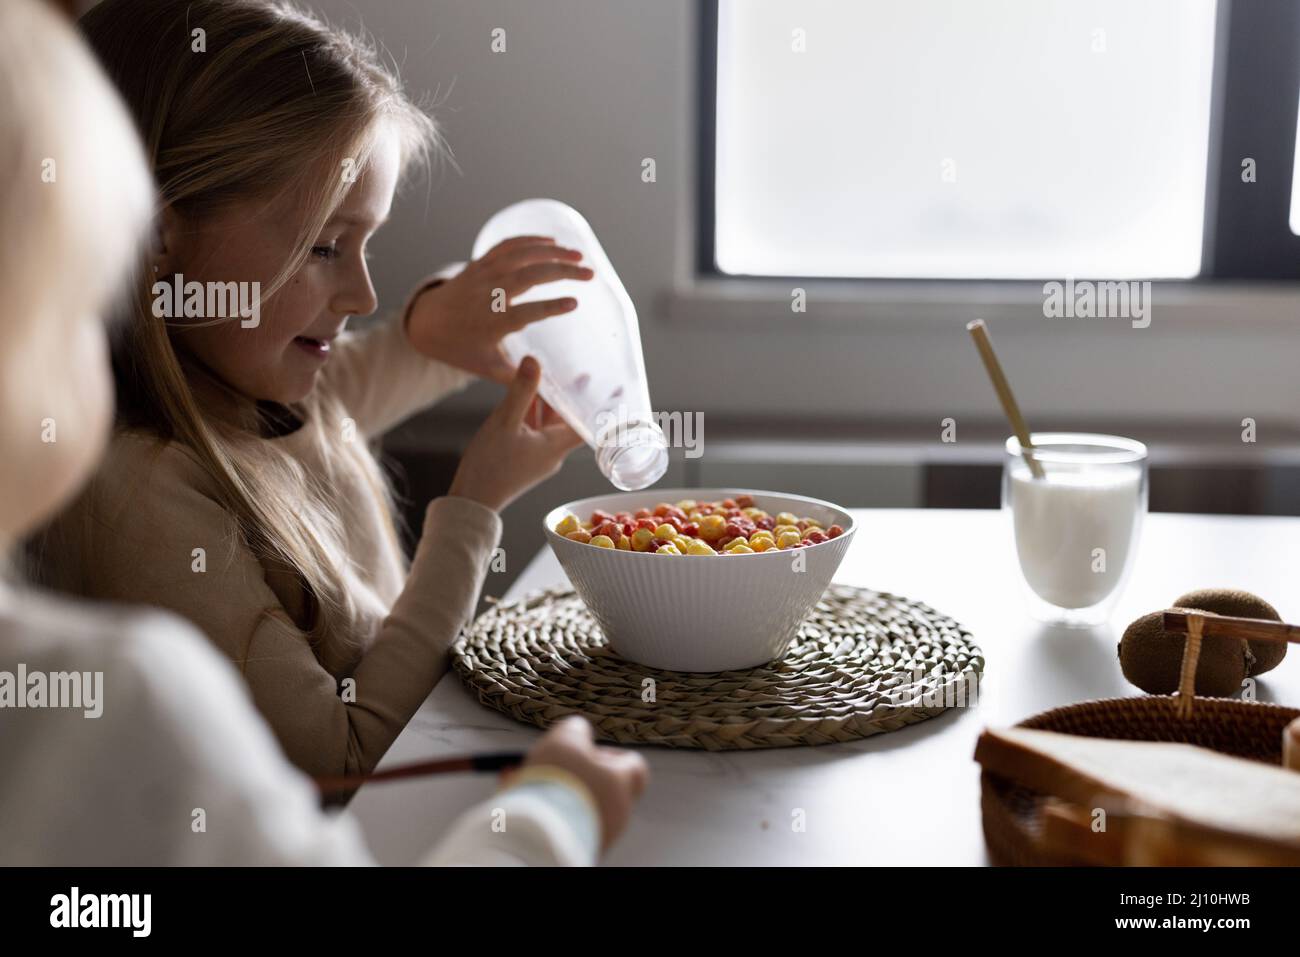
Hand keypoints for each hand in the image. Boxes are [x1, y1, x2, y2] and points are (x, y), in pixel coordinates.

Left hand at [405, 236, 593, 384]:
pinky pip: (507, 246)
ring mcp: (483, 275)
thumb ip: (518, 379)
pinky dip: (530, 240)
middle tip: (589, 274)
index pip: (525, 312)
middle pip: (528, 277)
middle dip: (562, 271)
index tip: (575, 303)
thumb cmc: (462, 349)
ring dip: (552, 252)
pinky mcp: (480, 263)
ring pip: (520, 255)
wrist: (426, 322)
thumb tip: (550, 398)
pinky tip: (553, 242)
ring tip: (580, 255)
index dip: (550, 307)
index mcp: (491, 324)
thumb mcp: (488, 369)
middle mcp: (487, 295)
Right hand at [447, 355, 584, 511]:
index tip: (607, 386)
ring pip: (548, 423)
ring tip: (546, 375)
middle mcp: (553, 452)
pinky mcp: (525, 457)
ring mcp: (538, 455)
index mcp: (556, 446)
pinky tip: (524, 396)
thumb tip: (534, 361)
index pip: (586, 423)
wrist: (472, 499)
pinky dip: (532, 414)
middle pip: (566, 419)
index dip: (597, 404)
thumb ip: (521, 391)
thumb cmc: (490, 465)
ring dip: (546, 403)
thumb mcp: (505, 422)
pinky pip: (534, 430)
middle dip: (567, 396)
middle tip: (572, 370)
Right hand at [514, 716, 647, 852]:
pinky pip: (563, 825)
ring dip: (551, 792)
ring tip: (517, 782)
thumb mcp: (565, 739)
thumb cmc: (559, 781)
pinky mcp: (579, 849)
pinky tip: (516, 803)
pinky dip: (544, 813)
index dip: (611, 755)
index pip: (635, 767)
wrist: (543, 834)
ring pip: (576, 806)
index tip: (587, 752)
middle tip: (544, 766)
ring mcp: (600, 834)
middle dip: (570, 774)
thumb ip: (575, 729)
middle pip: (600, 787)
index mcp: (622, 784)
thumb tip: (578, 730)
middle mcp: (617, 813)